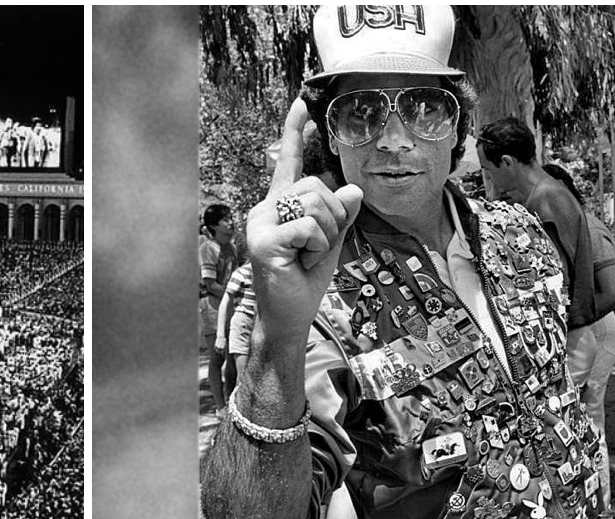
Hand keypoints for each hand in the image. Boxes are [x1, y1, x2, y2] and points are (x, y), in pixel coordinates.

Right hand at [247, 99, 364, 361]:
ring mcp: (260, 223)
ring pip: (315, 204)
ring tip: (309, 256)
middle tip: (318, 248)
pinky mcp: (262, 240)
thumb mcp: (330, 243)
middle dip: (333, 218)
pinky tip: (301, 262)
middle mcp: (266, 207)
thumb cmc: (305, 282)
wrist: (288, 319)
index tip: (302, 103)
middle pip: (316, 186)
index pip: (290, 162)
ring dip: (326, 234)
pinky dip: (317, 246)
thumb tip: (354, 190)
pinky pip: (308, 226)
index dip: (296, 132)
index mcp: (281, 205)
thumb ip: (341, 216)